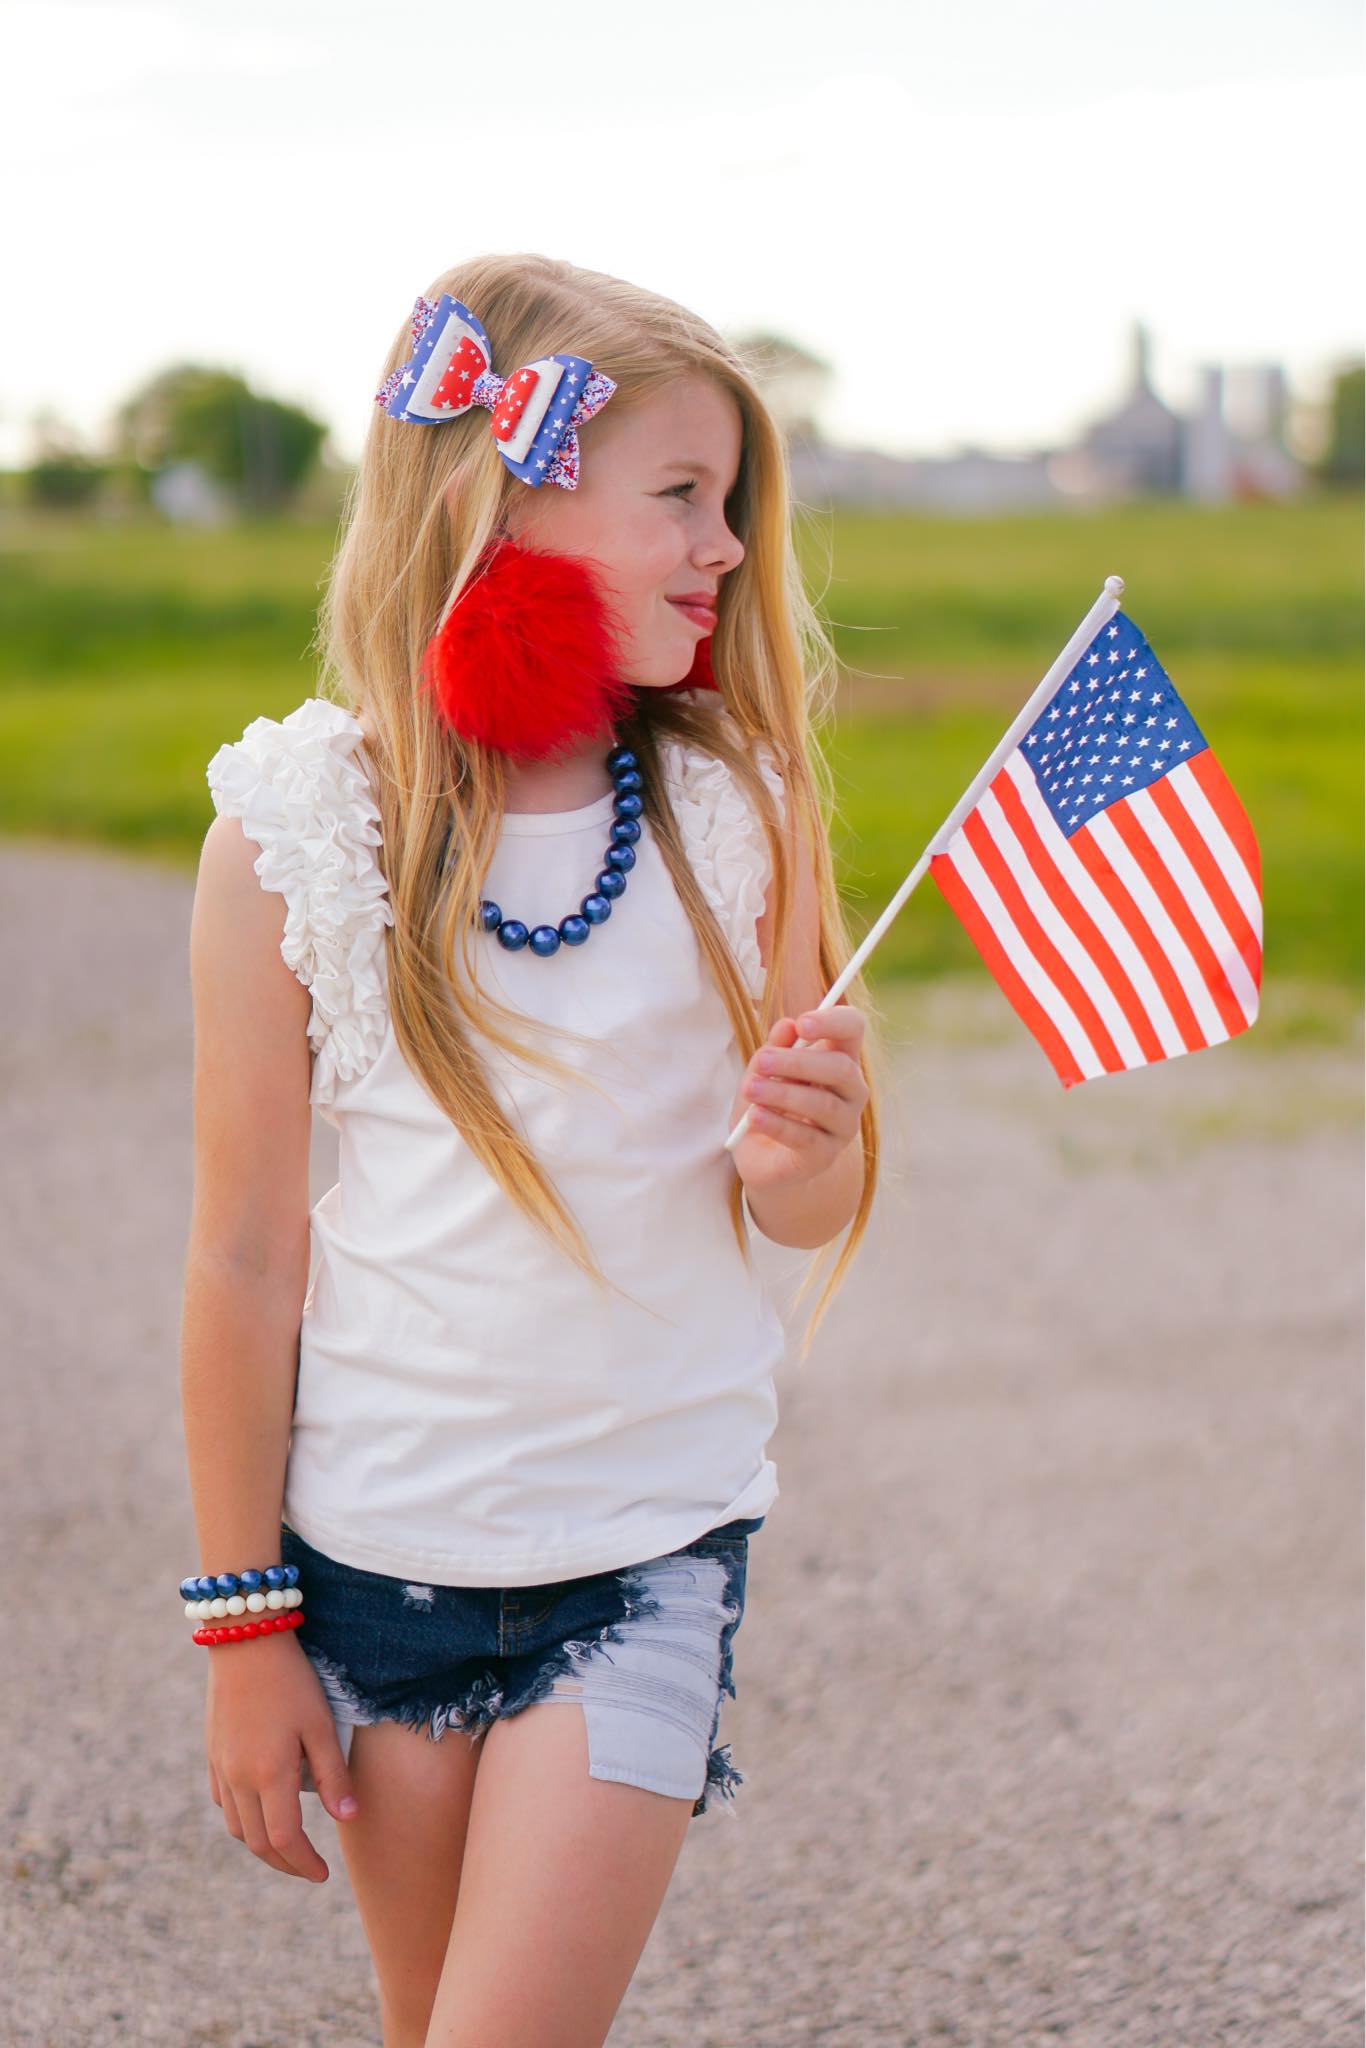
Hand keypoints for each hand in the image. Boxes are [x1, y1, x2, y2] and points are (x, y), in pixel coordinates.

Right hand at [205, 1632, 359, 1882]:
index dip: (305, 1864)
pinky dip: (241, 1820)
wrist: (245, 1640)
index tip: (323, 1874)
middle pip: (257, 1843)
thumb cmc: (291, 1680)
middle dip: (285, 1863)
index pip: (285, 1840)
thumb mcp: (320, 1725)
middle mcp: (239, 1779)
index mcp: (269, 1776)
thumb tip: (348, 1818)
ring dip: (261, 1846)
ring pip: (236, 1827)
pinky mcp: (212, 1753)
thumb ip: (333, 1775)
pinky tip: (259, 1811)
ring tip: (288, 1846)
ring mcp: (220, 1768)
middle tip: (309, 1869)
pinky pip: (223, 1802)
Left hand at [729, 1005, 867, 1192]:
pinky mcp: (825, 1155)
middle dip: (798, 1062)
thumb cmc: (768, 1105)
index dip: (833, 1021)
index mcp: (840, 1059)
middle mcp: (851, 1091)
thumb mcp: (763, 1073)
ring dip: (782, 1094)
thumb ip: (774, 1049)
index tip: (802, 1024)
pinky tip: (755, 1117)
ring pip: (823, 1104)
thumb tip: (787, 1025)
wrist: (762, 1158)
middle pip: (840, 1067)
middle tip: (761, 1061)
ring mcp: (844, 1125)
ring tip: (749, 1089)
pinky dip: (777, 1124)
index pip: (852, 1028)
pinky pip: (805, 1137)